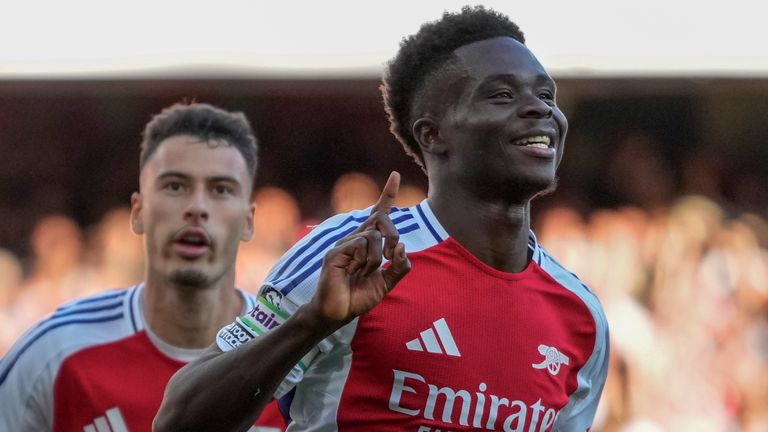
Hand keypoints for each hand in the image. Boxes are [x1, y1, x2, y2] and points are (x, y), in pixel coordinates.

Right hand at [310, 171, 411, 326]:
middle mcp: (355, 239)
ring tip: (366, 272)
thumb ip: (398, 267)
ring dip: (377, 257)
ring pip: (372, 235)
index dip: (387, 194)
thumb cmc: (358, 297)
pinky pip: (359, 244)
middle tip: (391, 254)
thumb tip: (402, 248)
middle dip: (392, 234)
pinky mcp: (335, 252)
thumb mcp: (386, 283)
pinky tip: (356, 271)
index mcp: (366, 243)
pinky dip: (365, 259)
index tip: (395, 175)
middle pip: (380, 218)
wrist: (337, 314)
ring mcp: (344, 244)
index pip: (377, 213)